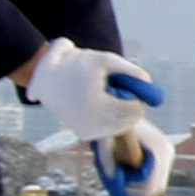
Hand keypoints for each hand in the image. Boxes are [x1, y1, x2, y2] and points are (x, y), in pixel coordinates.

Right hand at [26, 46, 168, 195]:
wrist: (44, 78)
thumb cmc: (78, 65)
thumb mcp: (105, 60)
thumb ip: (131, 71)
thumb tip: (150, 84)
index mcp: (98, 106)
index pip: (134, 110)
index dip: (139, 98)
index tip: (131, 89)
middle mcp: (92, 124)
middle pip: (130, 121)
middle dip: (132, 107)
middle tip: (124, 93)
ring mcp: (87, 132)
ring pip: (121, 128)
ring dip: (124, 114)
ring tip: (111, 97)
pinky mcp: (84, 135)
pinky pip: (109, 130)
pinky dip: (112, 120)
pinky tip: (103, 106)